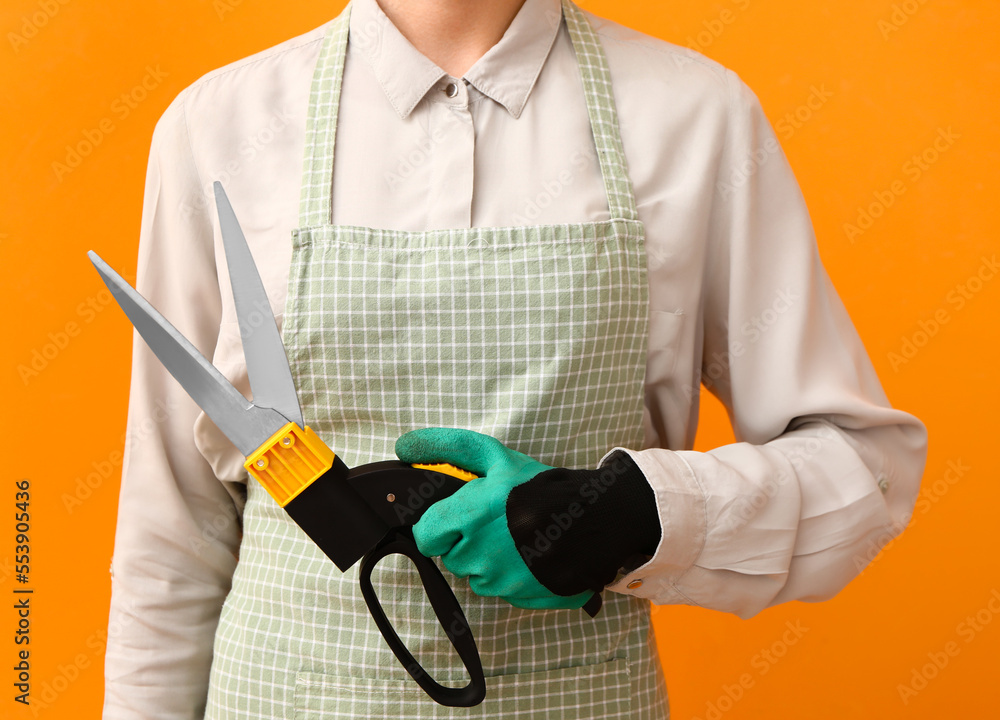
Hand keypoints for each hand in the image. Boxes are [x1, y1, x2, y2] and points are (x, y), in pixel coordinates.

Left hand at [395, 428, 592, 609]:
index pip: (426, 536)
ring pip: (477, 577)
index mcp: (469, 517)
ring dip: (490, 561)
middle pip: (452, 557)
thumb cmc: (542, 487)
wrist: (597, 518)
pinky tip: (531, 556)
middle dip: (467, 542)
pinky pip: (502, 591)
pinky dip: (513, 577)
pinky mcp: (521, 599)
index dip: (440, 526)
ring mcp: (501, 582)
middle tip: (497, 523)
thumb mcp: (495, 457)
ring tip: (518, 539)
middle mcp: (480, 555)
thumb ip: (447, 448)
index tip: (458, 518)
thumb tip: (403, 444)